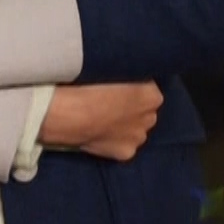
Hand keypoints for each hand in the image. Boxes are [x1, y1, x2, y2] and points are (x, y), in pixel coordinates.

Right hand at [40, 82, 163, 160]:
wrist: (71, 113)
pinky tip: (99, 134)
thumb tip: (124, 79)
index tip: (117, 87)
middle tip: (109, 104)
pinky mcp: (126, 153)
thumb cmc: (88, 85)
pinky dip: (113, 141)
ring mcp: (138, 137)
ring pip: (134, 130)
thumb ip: (126, 76)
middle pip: (143, 112)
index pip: (147, 89)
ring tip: (102, 120)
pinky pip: (122, 145)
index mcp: (151, 95)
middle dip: (131, 109)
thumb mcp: (111, 69)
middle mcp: (151, 118)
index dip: (132, 88)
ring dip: (124, 126)